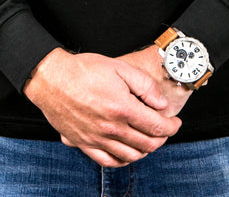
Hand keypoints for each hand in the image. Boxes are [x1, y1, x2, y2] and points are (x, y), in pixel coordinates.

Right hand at [23, 48, 181, 166]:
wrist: (52, 78)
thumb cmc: (84, 70)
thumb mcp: (119, 67)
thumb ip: (144, 85)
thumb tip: (161, 104)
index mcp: (122, 108)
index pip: (156, 127)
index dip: (171, 127)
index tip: (175, 123)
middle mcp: (111, 129)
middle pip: (147, 144)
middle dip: (161, 139)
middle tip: (165, 129)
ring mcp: (97, 139)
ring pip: (130, 156)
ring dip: (145, 150)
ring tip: (149, 139)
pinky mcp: (84, 144)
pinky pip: (108, 162)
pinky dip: (123, 160)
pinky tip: (128, 151)